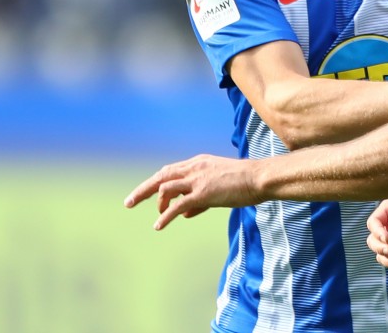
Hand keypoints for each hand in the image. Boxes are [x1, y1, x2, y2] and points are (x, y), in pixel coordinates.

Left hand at [123, 154, 259, 229]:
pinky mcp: (202, 194)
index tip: (146, 191)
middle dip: (143, 190)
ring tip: (157, 215)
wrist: (259, 178)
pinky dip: (165, 216)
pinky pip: (177, 206)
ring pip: (165, 189)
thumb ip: (200, 199)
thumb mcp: (220, 186)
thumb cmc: (245, 182)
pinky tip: (159, 225)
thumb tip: (185, 214)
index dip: (156, 182)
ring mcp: (197, 180)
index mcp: (199, 162)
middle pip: (160, 177)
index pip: (170, 171)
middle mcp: (194, 168)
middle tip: (128, 202)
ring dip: (156, 203)